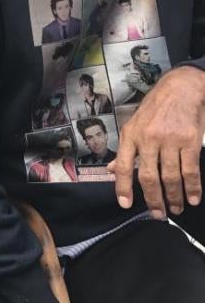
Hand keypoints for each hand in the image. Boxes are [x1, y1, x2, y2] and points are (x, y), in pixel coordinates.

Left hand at [110, 66, 204, 217]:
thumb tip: (109, 170)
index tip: (125, 204)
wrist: (181, 88)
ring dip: (173, 197)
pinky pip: (190, 170)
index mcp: (130, 135)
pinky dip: (192, 187)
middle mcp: (147, 138)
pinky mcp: (190, 140)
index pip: (121, 165)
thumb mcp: (133, 124)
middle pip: (147, 176)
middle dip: (153, 199)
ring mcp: (169, 140)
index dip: (122, 187)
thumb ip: (125, 149)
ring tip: (176, 210)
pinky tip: (192, 198)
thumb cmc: (155, 107)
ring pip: (170, 176)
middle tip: (158, 214)